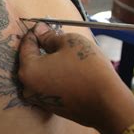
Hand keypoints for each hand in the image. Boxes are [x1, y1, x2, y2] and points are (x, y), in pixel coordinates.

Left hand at [18, 23, 133, 133]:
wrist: (107, 103)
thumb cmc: (87, 69)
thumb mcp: (68, 42)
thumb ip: (49, 36)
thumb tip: (39, 30)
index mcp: (28, 71)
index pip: (26, 45)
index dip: (35, 32)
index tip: (43, 25)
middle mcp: (28, 87)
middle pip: (31, 61)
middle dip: (41, 48)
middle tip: (55, 37)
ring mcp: (39, 100)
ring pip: (40, 74)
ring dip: (48, 62)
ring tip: (65, 53)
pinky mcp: (52, 107)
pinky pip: (48, 85)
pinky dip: (54, 76)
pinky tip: (68, 69)